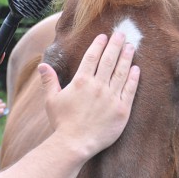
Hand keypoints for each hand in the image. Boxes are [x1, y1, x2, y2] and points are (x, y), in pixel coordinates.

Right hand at [39, 32, 139, 158]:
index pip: (92, 57)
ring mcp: (111, 97)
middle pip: (109, 60)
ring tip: (130, 46)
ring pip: (121, 72)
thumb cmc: (61, 123)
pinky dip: (133, 78)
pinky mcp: (122, 109)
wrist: (74, 143)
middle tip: (122, 34)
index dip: (99, 45)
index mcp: (81, 82)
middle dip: (116, 44)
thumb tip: (42, 65)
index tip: (104, 36)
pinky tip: (136, 69)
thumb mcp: (51, 100)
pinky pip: (130, 90)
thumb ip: (49, 81)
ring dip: (127, 57)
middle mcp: (98, 86)